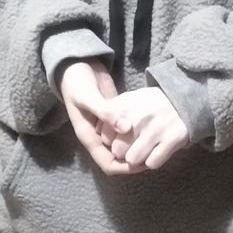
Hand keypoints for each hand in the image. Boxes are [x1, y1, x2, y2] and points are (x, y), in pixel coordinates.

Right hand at [59, 60, 148, 175]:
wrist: (76, 65)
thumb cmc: (77, 82)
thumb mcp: (88, 96)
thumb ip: (106, 112)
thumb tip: (126, 129)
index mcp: (89, 137)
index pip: (108, 164)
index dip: (125, 168)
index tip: (144, 162)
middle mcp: (98, 136)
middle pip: (119, 159)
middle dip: (135, 160)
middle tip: (155, 152)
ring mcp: (107, 127)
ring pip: (125, 147)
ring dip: (138, 147)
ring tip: (156, 142)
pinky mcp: (114, 118)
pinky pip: (127, 133)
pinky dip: (138, 134)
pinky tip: (151, 128)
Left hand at [90, 87, 189, 170]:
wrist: (184, 98)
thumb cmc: (150, 103)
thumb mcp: (129, 100)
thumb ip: (111, 114)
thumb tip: (98, 134)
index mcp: (125, 105)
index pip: (104, 136)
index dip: (110, 140)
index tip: (119, 136)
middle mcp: (139, 117)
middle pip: (117, 151)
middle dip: (123, 151)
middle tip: (133, 143)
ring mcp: (157, 128)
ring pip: (133, 160)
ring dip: (138, 158)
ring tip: (144, 148)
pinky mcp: (173, 139)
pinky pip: (152, 163)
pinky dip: (153, 160)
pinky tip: (157, 149)